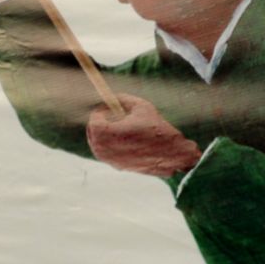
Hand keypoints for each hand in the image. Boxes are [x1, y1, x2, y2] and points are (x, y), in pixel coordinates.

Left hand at [86, 93, 201, 176]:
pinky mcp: (116, 166)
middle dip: (101, 121)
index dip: (101, 110)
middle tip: (112, 115)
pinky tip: (129, 140)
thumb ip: (123, 99)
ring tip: (124, 127)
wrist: (171, 155)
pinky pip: (108, 151)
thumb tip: (112, 97)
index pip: (94, 119)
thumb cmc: (157, 129)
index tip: (108, 106)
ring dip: (107, 133)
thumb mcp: (142, 107)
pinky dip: (114, 144)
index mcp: (106, 133)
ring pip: (100, 142)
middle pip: (93, 131)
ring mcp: (108, 160)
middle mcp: (103, 149)